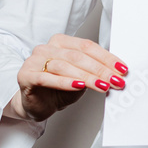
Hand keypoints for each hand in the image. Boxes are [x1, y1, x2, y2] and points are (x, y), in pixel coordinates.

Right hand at [7, 34, 128, 121]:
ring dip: (87, 77)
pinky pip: (48, 78)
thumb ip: (93, 72)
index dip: (106, 58)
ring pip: (65, 66)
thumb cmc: (58, 90)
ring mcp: (34, 61)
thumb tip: (116, 73)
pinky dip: (65, 82)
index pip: (87, 46)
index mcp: (61, 42)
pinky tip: (79, 86)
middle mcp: (47, 48)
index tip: (121, 69)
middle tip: (115, 80)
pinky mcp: (26, 76)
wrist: (36, 105)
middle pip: (78, 56)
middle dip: (100, 69)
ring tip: (102, 86)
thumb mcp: (80, 79)